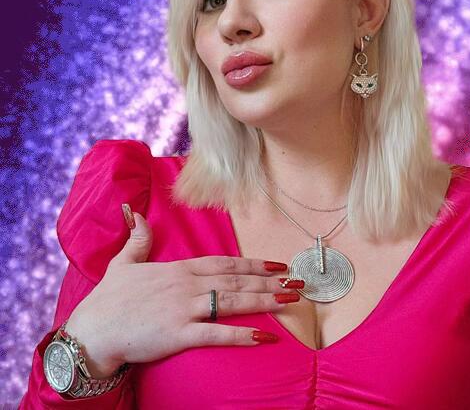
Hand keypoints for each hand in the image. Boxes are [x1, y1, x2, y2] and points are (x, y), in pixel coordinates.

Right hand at [64, 212, 301, 377]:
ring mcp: (184, 308)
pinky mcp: (179, 333)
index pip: (225, 263)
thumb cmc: (108, 300)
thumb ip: (137, 239)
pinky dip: (242, 334)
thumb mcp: (123, 262)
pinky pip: (216, 333)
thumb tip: (137, 214)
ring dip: (265, 300)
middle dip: (270, 281)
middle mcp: (187, 285)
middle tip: (299, 283)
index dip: (253, 264)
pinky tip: (265, 335)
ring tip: (291, 300)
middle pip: (236, 281)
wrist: (90, 332)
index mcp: (179, 269)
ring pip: (233, 301)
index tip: (277, 265)